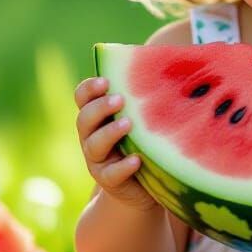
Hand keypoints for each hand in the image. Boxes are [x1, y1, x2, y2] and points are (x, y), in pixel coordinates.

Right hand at [74, 77, 156, 212]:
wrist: (142, 188)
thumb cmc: (144, 143)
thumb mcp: (142, 120)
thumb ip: (144, 98)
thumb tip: (168, 62)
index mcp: (97, 116)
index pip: (83, 97)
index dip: (89, 89)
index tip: (105, 80)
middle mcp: (91, 136)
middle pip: (84, 118)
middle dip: (100, 107)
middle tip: (119, 99)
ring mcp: (97, 160)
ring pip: (94, 144)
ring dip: (110, 132)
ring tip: (128, 124)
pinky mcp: (109, 181)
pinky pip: (111, 174)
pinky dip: (123, 166)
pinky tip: (137, 159)